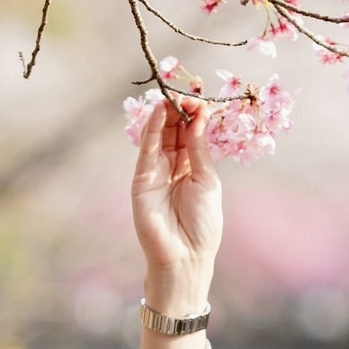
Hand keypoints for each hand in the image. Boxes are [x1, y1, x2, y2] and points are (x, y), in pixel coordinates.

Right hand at [131, 96, 222, 314]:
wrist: (186, 255)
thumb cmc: (203, 223)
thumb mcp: (206, 181)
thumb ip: (198, 150)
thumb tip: (198, 118)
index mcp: (193, 170)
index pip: (192, 136)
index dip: (195, 118)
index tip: (201, 102)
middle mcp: (173, 168)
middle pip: (174, 133)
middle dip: (181, 112)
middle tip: (186, 93)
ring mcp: (155, 173)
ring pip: (159, 137)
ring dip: (165, 115)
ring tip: (172, 96)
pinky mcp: (141, 180)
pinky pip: (145, 150)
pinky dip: (151, 130)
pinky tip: (158, 111)